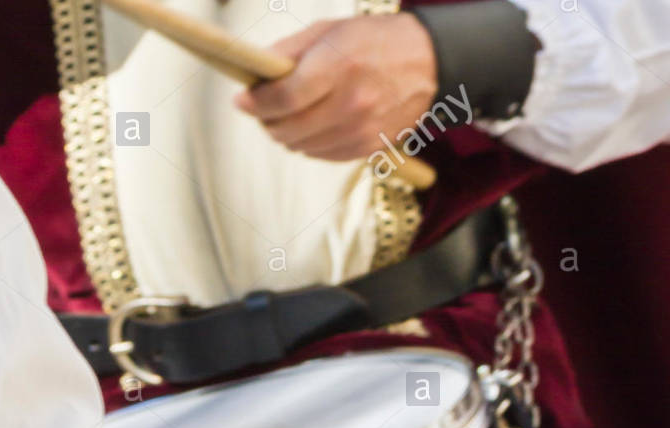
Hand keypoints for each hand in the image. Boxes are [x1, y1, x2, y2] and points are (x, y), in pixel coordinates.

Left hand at [234, 14, 438, 161]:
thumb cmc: (374, 41)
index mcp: (340, 65)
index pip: (285, 97)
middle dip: (266, 121)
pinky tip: (312, 125)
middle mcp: (351, 103)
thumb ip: (289, 52)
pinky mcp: (366, 148)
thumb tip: (254, 75)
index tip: (241, 101)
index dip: (257, 103)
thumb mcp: (330, 31)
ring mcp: (360, 130)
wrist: (428, 63)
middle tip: (260, 109)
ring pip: (301, 146)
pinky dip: (308, 143)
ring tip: (286, 115)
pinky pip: (321, 155)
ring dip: (286, 134)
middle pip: (289, 128)